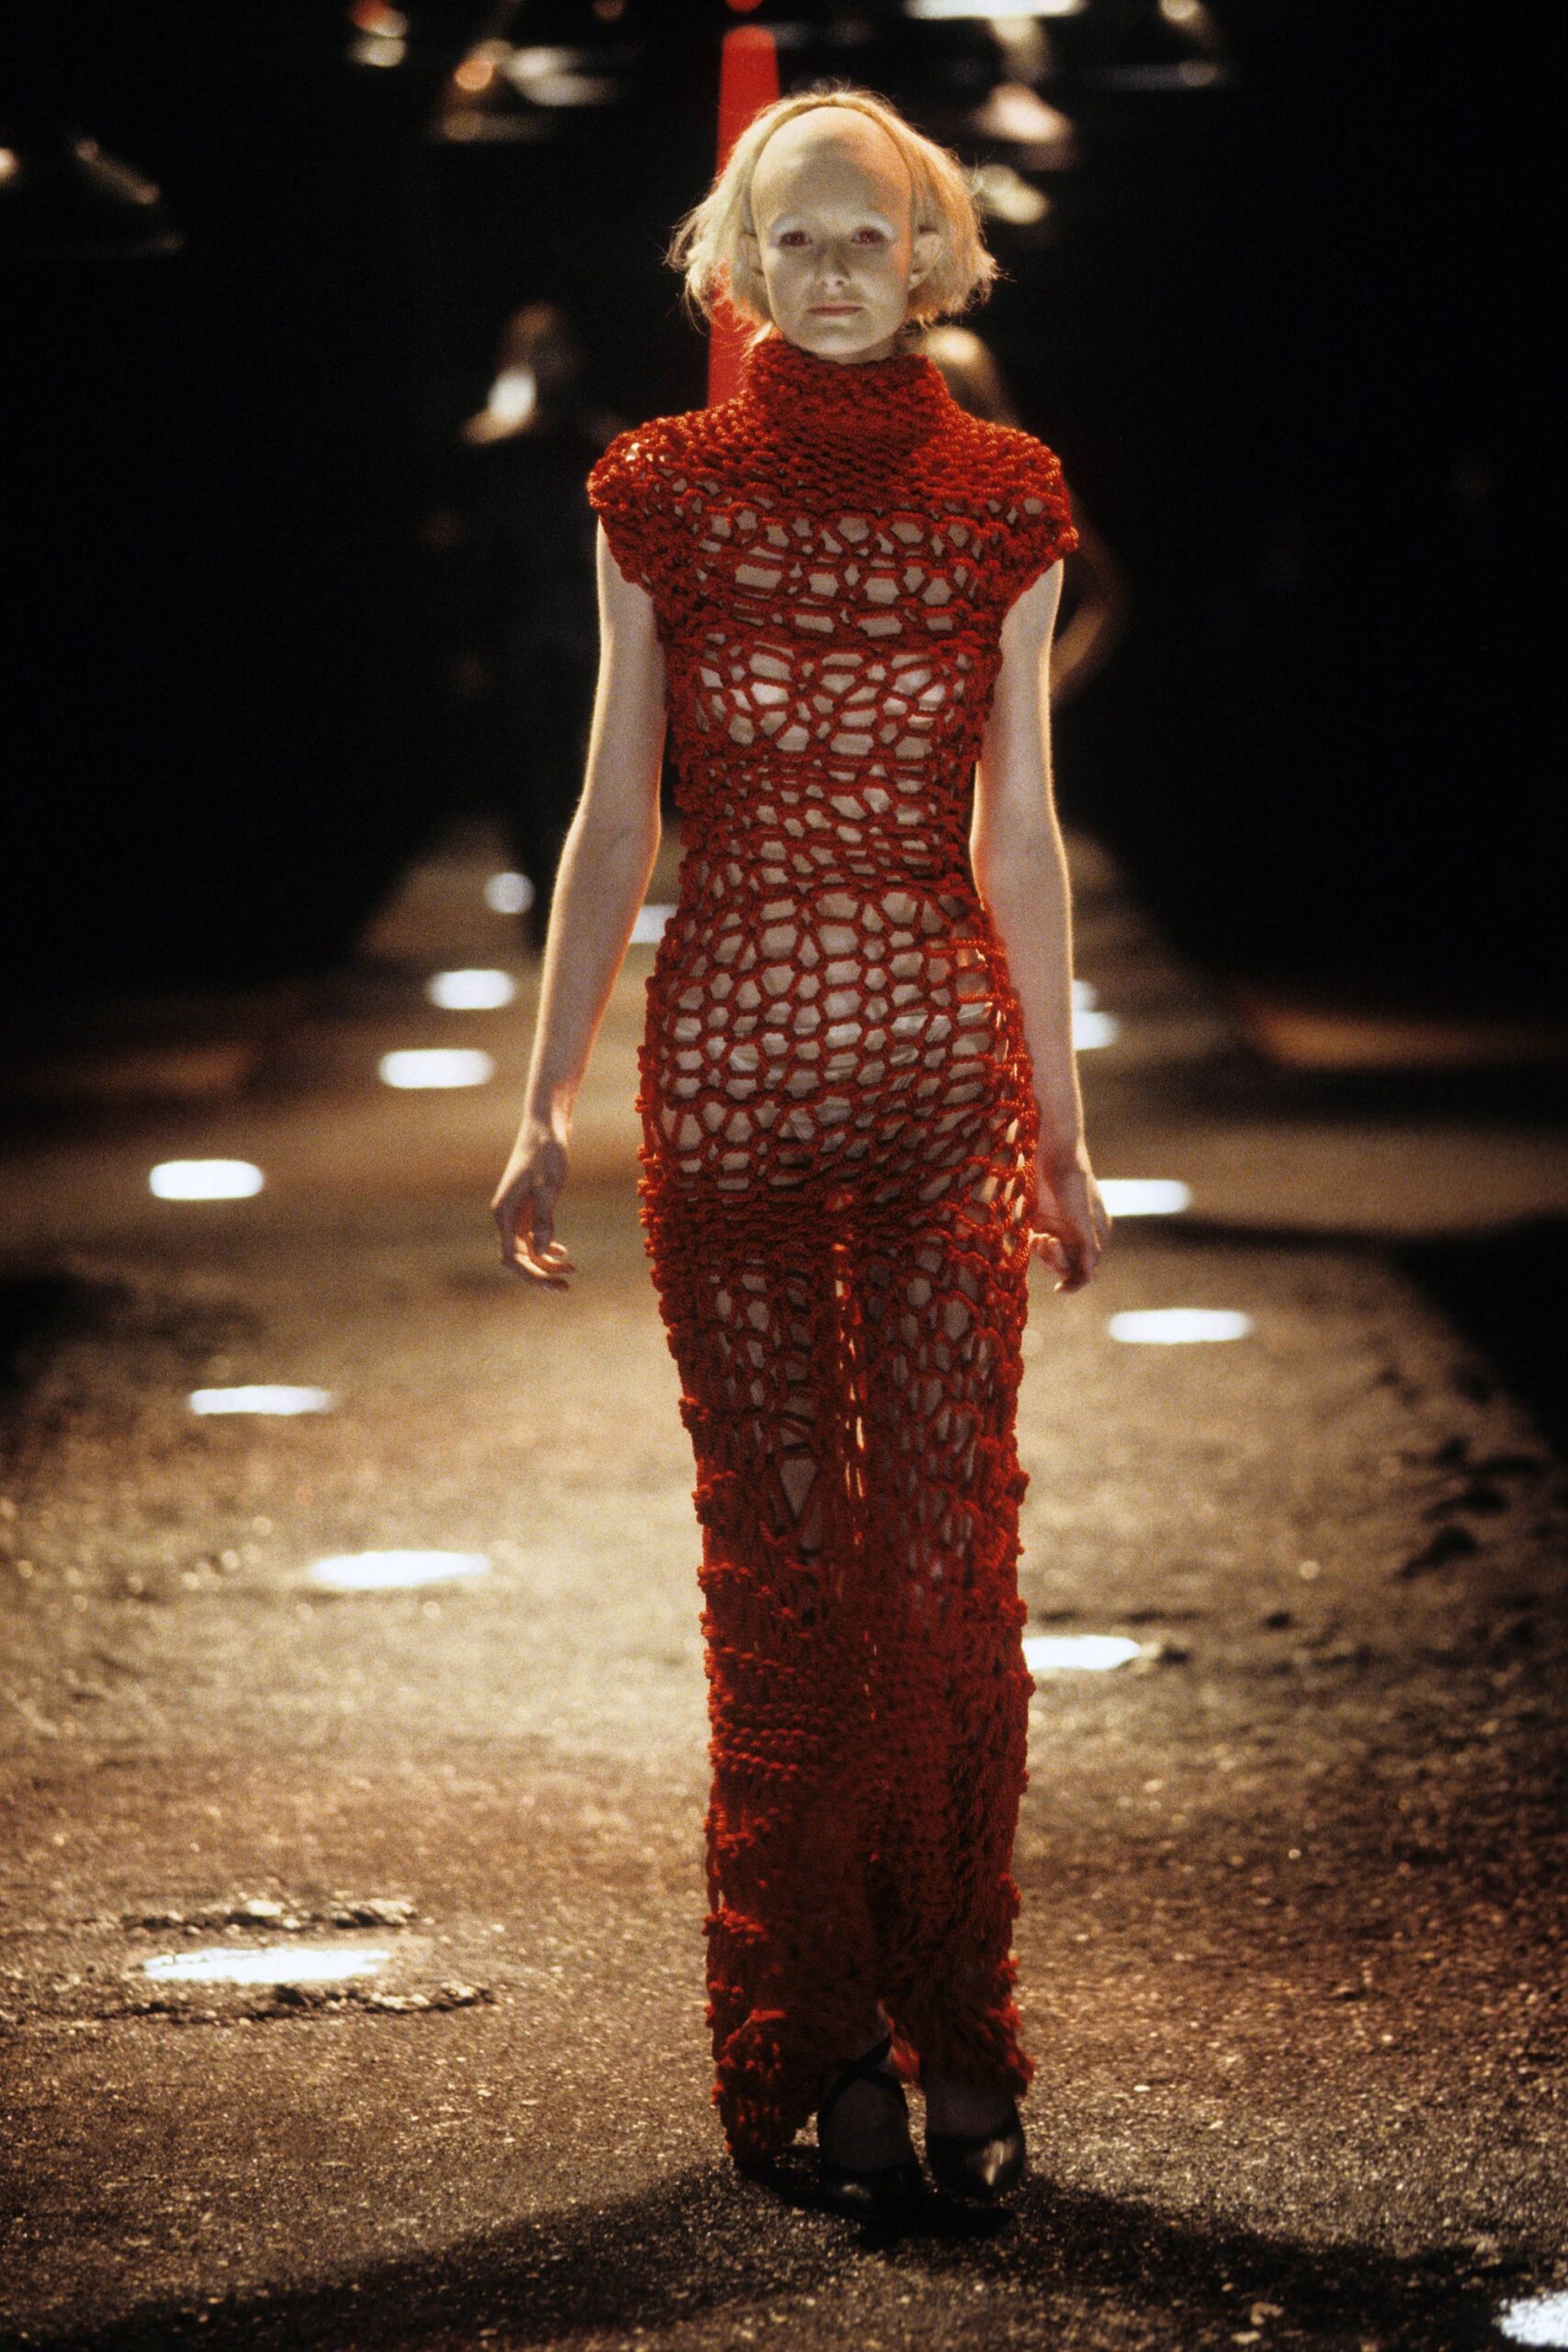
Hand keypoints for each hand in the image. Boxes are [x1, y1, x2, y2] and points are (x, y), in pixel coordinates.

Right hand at [491, 1121, 574, 1287]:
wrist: (546, 1125)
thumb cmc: (546, 1152)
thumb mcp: (549, 1186)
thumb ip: (544, 1219)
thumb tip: (544, 1251)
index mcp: (504, 1213)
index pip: (512, 1258)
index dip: (532, 1276)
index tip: (556, 1284)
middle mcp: (506, 1216)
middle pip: (519, 1258)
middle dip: (541, 1274)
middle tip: (568, 1285)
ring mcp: (516, 1211)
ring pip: (527, 1248)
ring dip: (547, 1262)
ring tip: (572, 1270)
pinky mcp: (527, 1205)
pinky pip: (532, 1235)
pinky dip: (548, 1246)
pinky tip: (564, 1252)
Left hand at [1029, 1137, 1110, 1293]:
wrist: (1053, 1151)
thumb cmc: (1073, 1181)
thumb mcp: (1082, 1217)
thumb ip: (1087, 1248)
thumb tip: (1091, 1278)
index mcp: (1096, 1235)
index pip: (1087, 1270)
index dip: (1074, 1282)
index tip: (1059, 1289)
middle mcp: (1079, 1235)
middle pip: (1067, 1266)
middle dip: (1057, 1260)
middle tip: (1048, 1241)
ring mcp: (1060, 1227)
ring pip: (1050, 1257)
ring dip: (1044, 1253)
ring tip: (1041, 1236)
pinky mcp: (1042, 1220)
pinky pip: (1037, 1245)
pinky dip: (1034, 1245)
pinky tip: (1033, 1233)